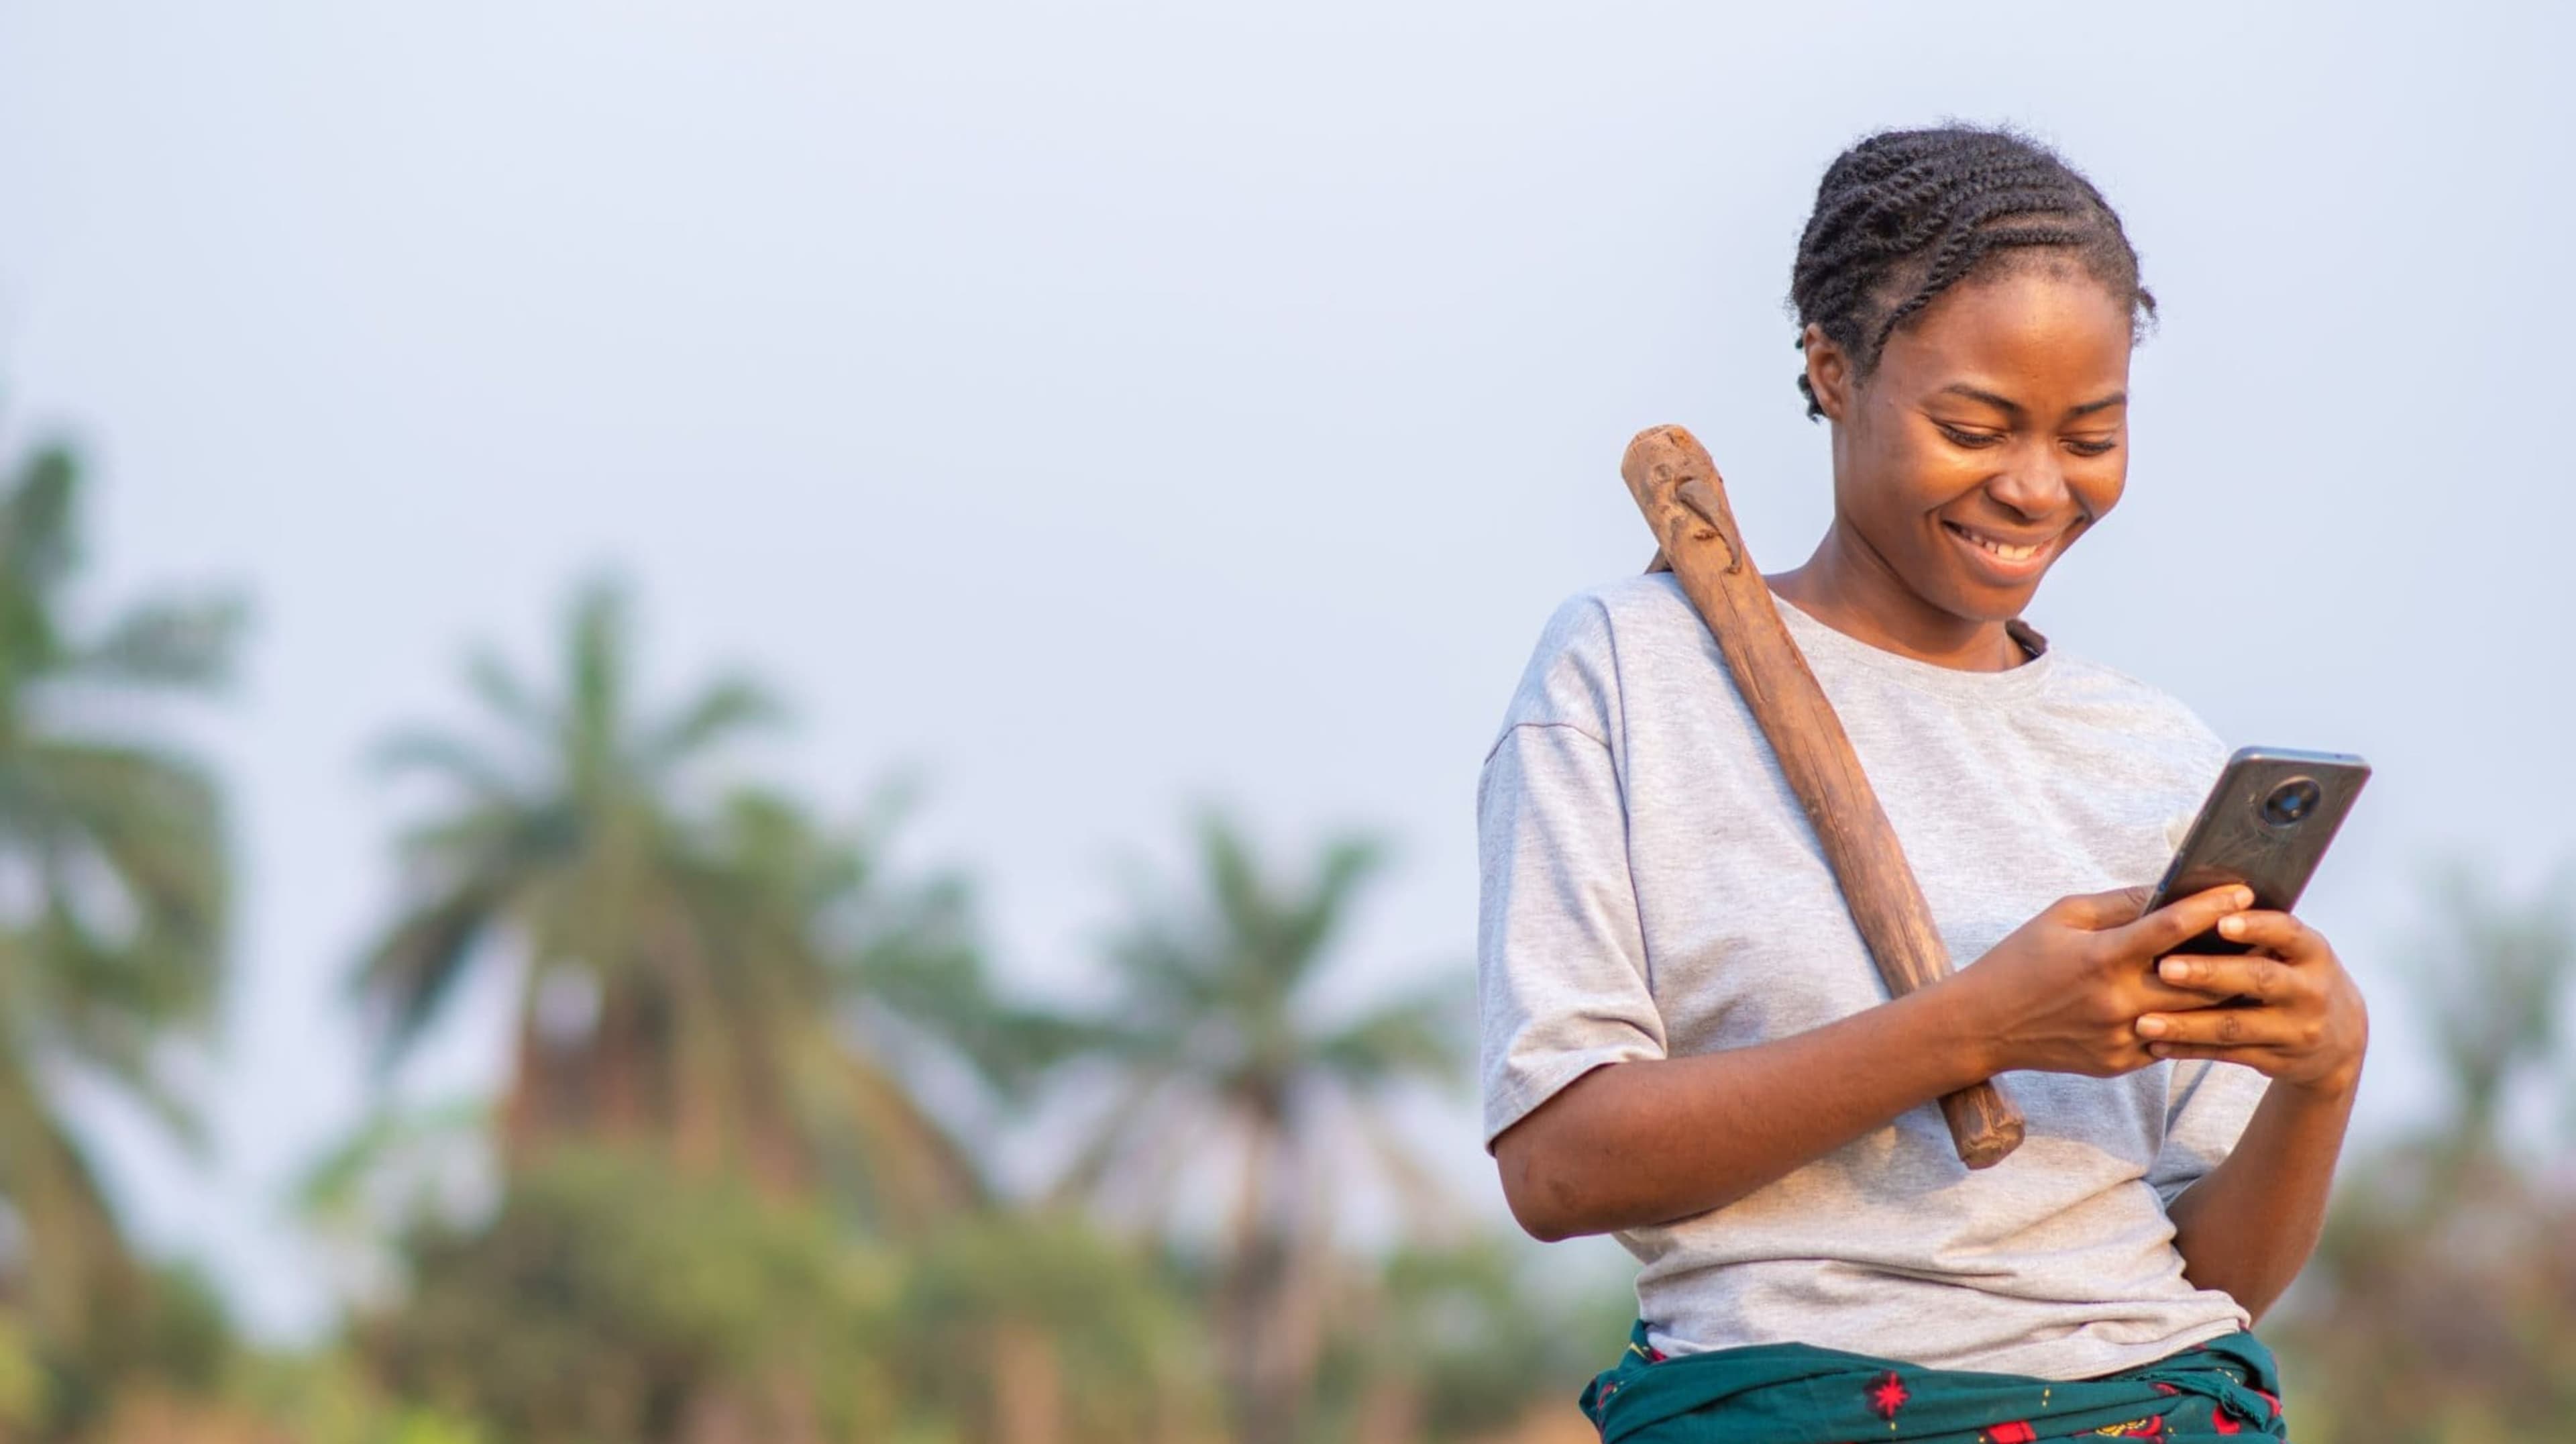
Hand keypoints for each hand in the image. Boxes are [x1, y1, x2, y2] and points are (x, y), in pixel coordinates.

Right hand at [1957, 884, 2260, 1078]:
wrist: (1984, 1025)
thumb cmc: (2020, 960)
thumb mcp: (2062, 917)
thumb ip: (2119, 903)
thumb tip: (2168, 890)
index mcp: (2101, 957)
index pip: (2171, 927)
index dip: (2213, 907)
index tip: (2243, 892)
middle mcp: (2116, 1001)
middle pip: (2201, 981)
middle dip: (2237, 956)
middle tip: (2266, 937)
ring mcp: (2121, 1038)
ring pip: (2195, 1019)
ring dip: (2225, 996)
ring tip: (2250, 973)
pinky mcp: (2121, 1064)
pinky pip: (2171, 1044)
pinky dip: (2191, 1024)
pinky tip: (2207, 1008)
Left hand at [2136, 913, 2367, 1095]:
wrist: (2339, 1039)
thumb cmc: (2297, 976)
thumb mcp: (2294, 952)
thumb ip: (2258, 933)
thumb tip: (2192, 902)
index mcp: (2313, 952)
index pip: (2287, 932)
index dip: (2255, 926)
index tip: (2220, 920)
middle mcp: (2310, 991)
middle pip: (2258, 979)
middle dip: (2209, 974)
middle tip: (2165, 968)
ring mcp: (2297, 1029)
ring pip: (2235, 1026)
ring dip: (2186, 1024)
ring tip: (2144, 1021)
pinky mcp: (2278, 1060)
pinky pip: (2227, 1055)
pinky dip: (2189, 1049)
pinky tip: (2155, 1045)